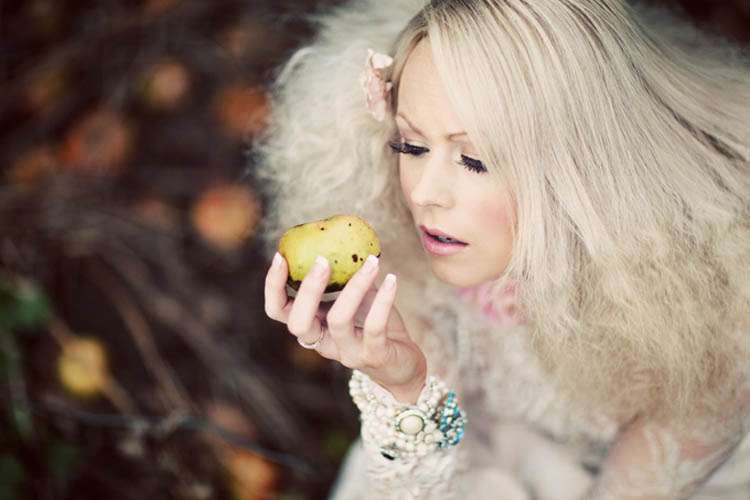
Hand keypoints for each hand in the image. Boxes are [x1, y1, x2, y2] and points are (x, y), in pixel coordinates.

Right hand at [264, 253, 426, 403]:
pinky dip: (383, 300)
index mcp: (313, 326)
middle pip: (298, 323)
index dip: (273, 287)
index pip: (278, 311)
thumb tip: (342, 235)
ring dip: (354, 287)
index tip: (281, 256)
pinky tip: (392, 280)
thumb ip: (345, 275)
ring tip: (371, 262)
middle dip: (307, 290)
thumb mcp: (357, 298)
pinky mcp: (374, 356)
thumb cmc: (375, 325)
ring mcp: (347, 352)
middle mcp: (324, 342)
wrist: (403, 364)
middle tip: (321, 260)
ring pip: (338, 320)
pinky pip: (374, 327)